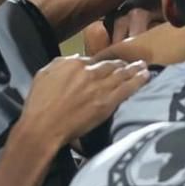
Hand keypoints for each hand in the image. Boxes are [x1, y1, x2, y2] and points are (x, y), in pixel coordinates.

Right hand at [19, 57, 149, 146]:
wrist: (44, 126)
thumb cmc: (38, 104)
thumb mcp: (43, 75)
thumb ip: (60, 64)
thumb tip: (75, 59)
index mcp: (72, 64)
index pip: (92, 60)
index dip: (102, 64)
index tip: (108, 66)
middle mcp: (88, 72)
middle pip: (110, 65)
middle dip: (122, 64)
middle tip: (132, 63)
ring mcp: (100, 86)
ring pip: (122, 74)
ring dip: (134, 69)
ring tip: (143, 66)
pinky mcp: (108, 101)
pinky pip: (127, 88)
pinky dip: (138, 81)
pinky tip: (146, 76)